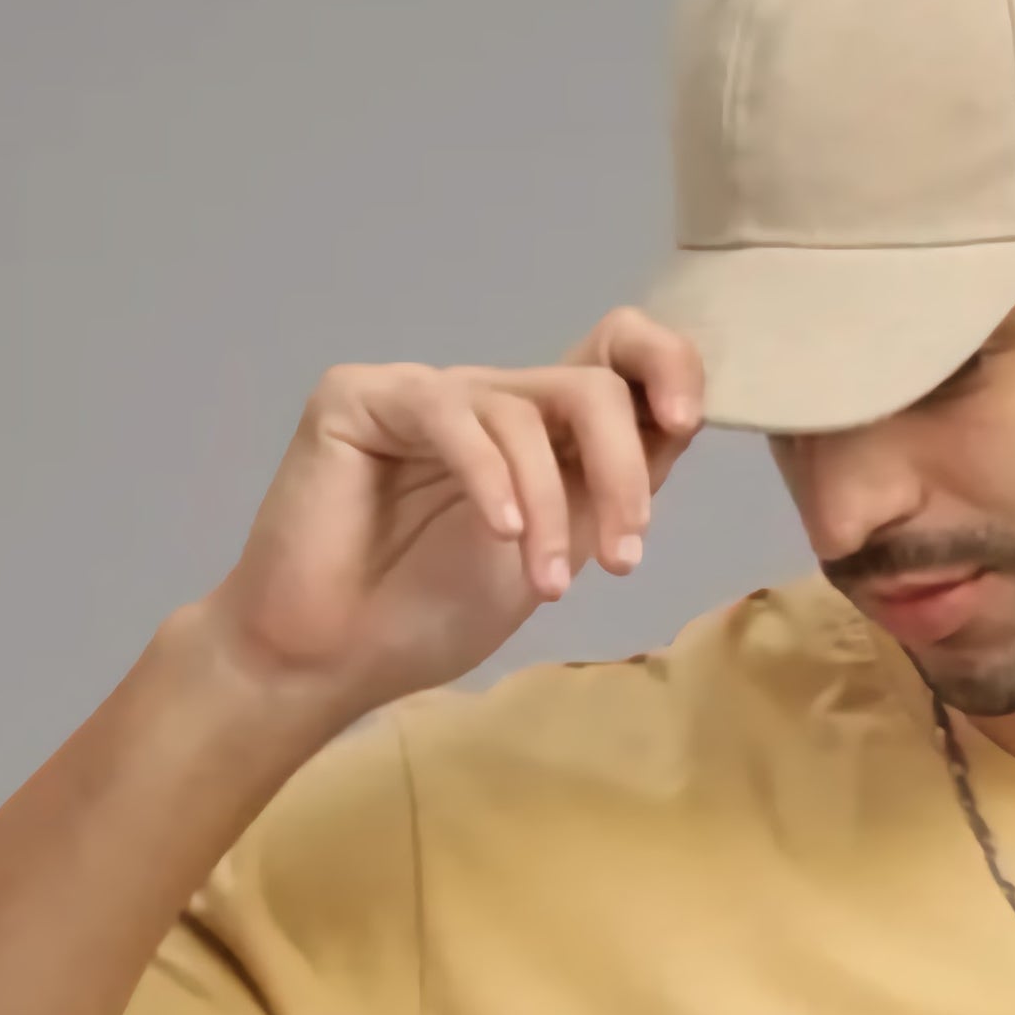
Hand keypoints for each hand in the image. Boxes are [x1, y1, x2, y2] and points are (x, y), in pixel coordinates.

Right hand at [197, 313, 709, 716]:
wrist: (326, 660)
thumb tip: (679, 425)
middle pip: (587, 383)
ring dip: (550, 509)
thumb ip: (605, 491)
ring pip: (525, 410)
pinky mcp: (361, 397)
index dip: (664, 364)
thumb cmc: (425, 616)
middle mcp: (485, 400)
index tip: (687, 421)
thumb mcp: (550, 554)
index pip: (613, 355)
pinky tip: (498, 536)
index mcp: (533, 433)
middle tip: (623, 557)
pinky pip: (450, 417)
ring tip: (545, 587)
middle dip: (622, 470)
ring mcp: (424, 394)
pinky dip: (488, 480)